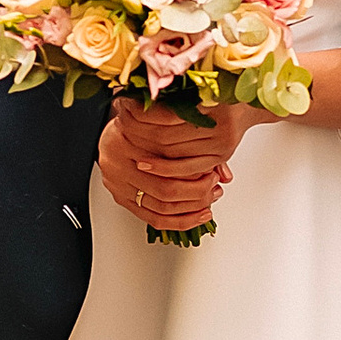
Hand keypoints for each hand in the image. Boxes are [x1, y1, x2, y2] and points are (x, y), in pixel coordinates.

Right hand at [98, 97, 244, 233]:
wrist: (118, 124)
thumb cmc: (140, 119)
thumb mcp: (163, 118)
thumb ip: (189, 139)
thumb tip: (222, 172)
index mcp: (125, 139)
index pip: (164, 162)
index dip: (193, 170)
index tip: (211, 169)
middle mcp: (118, 164)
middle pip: (164, 188)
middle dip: (195, 191)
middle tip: (212, 184)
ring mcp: (117, 183)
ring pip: (161, 206)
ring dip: (190, 206)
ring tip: (209, 199)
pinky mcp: (121, 198)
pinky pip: (153, 219)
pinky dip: (179, 221)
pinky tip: (197, 216)